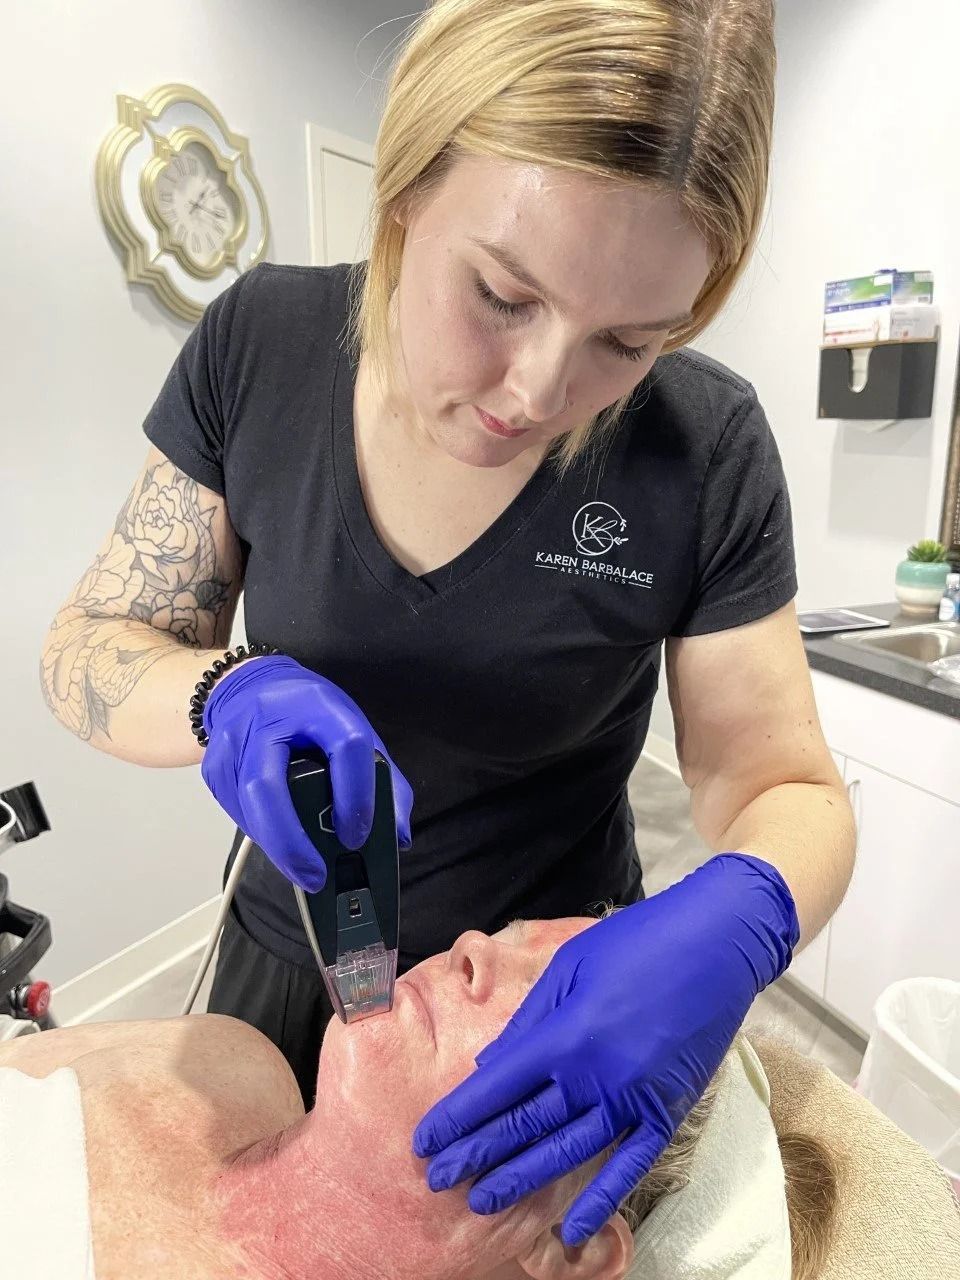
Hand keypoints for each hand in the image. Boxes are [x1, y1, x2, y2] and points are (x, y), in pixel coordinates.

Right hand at [200, 654, 413, 890]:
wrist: (248, 689)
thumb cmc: (307, 713)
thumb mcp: (351, 728)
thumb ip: (383, 779)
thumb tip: (397, 835)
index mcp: (318, 705)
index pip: (344, 746)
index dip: (355, 796)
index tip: (357, 834)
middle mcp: (269, 718)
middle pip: (267, 786)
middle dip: (291, 841)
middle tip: (315, 876)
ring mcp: (233, 742)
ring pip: (248, 807)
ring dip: (277, 845)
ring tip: (302, 866)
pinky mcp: (213, 766)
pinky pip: (236, 812)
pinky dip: (261, 833)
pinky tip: (279, 838)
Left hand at [412, 853, 797, 1245]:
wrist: (716, 944)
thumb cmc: (637, 943)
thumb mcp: (570, 966)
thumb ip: (529, 1020)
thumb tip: (489, 1066)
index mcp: (566, 1034)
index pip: (498, 1088)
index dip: (458, 1117)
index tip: (425, 1141)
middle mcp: (595, 1076)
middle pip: (524, 1126)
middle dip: (476, 1155)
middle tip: (437, 1181)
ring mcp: (634, 1098)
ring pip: (567, 1152)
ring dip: (521, 1180)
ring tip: (482, 1202)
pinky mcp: (668, 1110)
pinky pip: (629, 1164)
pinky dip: (601, 1198)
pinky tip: (572, 1227)